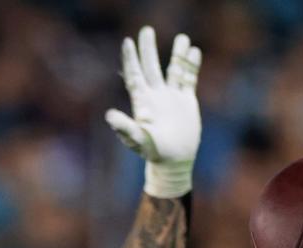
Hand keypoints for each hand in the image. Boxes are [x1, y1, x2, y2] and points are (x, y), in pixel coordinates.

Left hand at [105, 26, 201, 199]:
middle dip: (148, 49)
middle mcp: (156, 96)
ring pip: (174, 70)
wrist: (174, 162)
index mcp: (143, 101)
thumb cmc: (154, 153)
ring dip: (177, 54)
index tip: (128, 41)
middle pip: (151, 67)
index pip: (135, 75)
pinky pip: (188, 79)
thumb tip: (108, 116)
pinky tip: (193, 52)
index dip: (131, 59)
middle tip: (147, 30)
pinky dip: (192, 66)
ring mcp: (171, 98)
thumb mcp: (138, 139)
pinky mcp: (186, 102)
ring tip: (182, 38)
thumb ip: (125, 127)